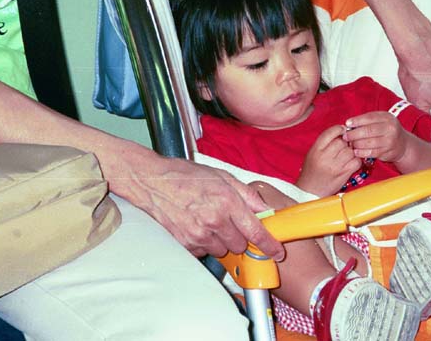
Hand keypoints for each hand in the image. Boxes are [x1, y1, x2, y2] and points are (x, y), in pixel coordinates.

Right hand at [113, 153, 284, 260]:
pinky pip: (204, 251)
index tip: (277, 252)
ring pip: (223, 250)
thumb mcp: (223, 177)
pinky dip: (204, 243)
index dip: (269, 245)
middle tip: (229, 222)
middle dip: (240, 237)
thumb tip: (266, 210)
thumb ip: (248, 195)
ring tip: (210, 222)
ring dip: (222, 241)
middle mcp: (214, 220)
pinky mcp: (185, 243)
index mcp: (227, 202)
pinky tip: (197, 227)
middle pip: (240, 245)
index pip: (255, 231)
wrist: (152, 182)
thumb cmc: (187, 176)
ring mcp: (198, 234)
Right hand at [296, 125, 361, 195]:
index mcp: (315, 150)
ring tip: (346, 155)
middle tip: (344, 146)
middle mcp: (325, 157)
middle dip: (345, 142)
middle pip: (342, 141)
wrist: (310, 191)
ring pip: (351, 151)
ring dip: (351, 152)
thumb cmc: (312, 171)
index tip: (342, 130)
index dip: (338, 129)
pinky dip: (356, 160)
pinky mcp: (344, 174)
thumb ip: (324, 143)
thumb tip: (342, 132)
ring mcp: (335, 166)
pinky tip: (351, 162)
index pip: (330, 133)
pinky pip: (356, 162)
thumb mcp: (312, 153)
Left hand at [343, 111, 408, 161]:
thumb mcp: (380, 121)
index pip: (369, 118)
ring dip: (357, 144)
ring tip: (350, 144)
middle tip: (345, 136)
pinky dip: (362, 152)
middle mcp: (390, 128)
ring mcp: (390, 140)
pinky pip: (371, 152)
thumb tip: (349, 124)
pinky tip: (356, 152)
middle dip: (354, 134)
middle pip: (368, 130)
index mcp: (387, 117)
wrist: (403, 144)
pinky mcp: (388, 152)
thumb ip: (366, 121)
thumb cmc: (386, 131)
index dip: (357, 121)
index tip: (347, 124)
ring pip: (369, 143)